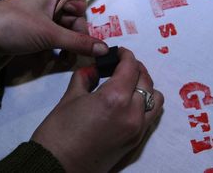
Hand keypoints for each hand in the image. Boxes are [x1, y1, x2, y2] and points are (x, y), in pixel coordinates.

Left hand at [0, 0, 107, 55]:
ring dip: (68, 45)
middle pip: (74, 18)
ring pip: (66, 30)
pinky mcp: (37, 31)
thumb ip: (78, 42)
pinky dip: (57, 47)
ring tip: (64, 58)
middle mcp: (50, 2)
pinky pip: (55, 37)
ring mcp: (43, 18)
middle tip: (72, 50)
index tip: (76, 30)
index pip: (79, 0)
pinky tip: (55, 58)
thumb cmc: (16, 26)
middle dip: (75, 35)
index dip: (81, 16)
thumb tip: (104, 49)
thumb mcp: (49, 34)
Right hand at [31, 47, 163, 172]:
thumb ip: (85, 77)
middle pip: (146, 80)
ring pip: (155, 99)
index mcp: (115, 98)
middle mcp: (132, 113)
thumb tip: (93, 69)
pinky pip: (151, 116)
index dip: (126, 55)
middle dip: (135, 68)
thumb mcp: (69, 98)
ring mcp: (137, 129)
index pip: (131, 67)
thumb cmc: (58, 132)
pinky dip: (146, 104)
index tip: (119, 52)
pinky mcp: (136, 142)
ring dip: (146, 86)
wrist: (57, 167)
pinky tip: (130, 102)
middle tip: (122, 65)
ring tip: (129, 84)